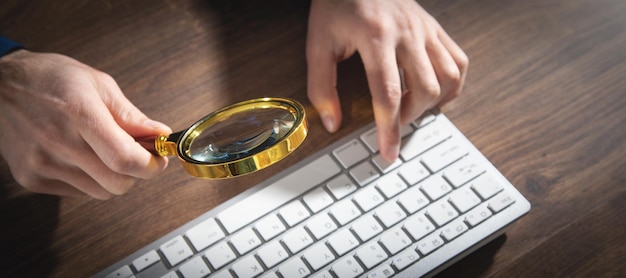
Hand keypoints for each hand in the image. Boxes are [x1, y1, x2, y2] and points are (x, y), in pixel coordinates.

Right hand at [0, 50, 171, 198]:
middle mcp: (59, 143)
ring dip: (112, 177)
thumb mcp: (98, 84)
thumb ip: (131, 116)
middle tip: (134, 154)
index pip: (124, 159)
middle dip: (135, 173)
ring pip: (101, 193)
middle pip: (117, 184)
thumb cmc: (49, 79)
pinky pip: (78, 193)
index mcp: (79, 113)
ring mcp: (42, 164)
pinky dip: (88, 179)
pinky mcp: (32, 179)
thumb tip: (160, 135)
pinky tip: (79, 155)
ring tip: (102, 150)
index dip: (150, 166)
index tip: (158, 160)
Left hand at [306, 0, 468, 160]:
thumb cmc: (337, 4)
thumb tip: (332, 122)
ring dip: (435, 102)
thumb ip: (321, 86)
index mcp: (375, 37)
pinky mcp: (435, 27)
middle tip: (394, 124)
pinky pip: (459, 60)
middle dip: (410, 117)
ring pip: (449, 76)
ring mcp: (425, 29)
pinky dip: (453, 83)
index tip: (388, 151)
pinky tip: (436, 92)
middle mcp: (407, 33)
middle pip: (425, 89)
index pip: (388, 94)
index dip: (389, 129)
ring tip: (414, 109)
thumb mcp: (318, 44)